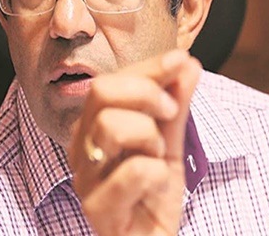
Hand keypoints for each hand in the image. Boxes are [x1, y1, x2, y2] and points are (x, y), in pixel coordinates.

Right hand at [68, 49, 201, 234]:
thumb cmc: (153, 196)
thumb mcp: (170, 145)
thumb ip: (175, 106)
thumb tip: (187, 64)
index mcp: (92, 128)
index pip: (110, 81)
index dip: (149, 67)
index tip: (181, 61)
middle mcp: (81, 148)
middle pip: (101, 92)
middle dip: (147, 93)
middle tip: (170, 113)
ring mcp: (85, 178)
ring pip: (111, 126)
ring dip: (151, 136)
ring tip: (158, 157)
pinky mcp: (97, 208)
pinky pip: (136, 170)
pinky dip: (159, 176)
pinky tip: (155, 189)